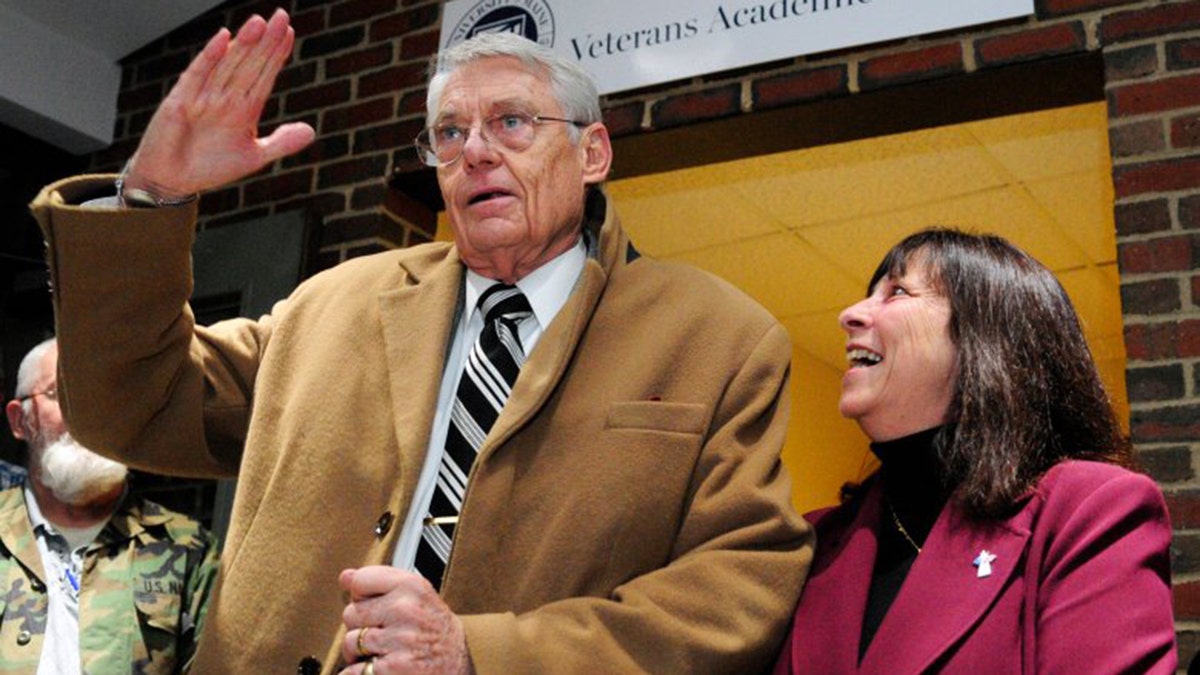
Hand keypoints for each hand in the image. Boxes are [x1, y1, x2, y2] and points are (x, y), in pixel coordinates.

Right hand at [123, 8, 314, 197]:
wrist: (172, 182)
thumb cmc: (210, 167)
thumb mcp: (253, 157)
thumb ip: (281, 143)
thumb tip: (311, 131)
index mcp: (244, 108)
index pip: (264, 75)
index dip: (276, 54)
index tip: (290, 32)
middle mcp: (225, 97)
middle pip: (250, 63)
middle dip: (266, 41)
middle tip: (281, 16)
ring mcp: (204, 96)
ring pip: (228, 65)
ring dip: (244, 44)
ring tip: (260, 22)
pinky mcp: (181, 101)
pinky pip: (198, 75)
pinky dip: (210, 57)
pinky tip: (224, 38)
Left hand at [338, 567, 471, 674]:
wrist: (459, 664)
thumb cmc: (434, 630)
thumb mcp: (416, 596)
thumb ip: (381, 583)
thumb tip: (345, 576)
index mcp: (411, 586)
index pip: (360, 581)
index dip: (363, 596)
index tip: (376, 606)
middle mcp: (405, 609)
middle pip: (351, 613)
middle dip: (362, 627)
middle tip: (385, 634)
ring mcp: (399, 639)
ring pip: (350, 642)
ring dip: (360, 653)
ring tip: (383, 653)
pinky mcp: (392, 668)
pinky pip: (353, 671)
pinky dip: (360, 673)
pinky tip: (380, 669)